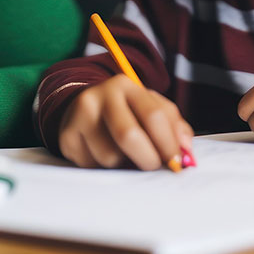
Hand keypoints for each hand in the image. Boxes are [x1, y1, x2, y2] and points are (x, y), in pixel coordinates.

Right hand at [57, 74, 192, 169]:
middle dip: (147, 158)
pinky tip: (102, 153)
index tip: (176, 162)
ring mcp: (80, 115)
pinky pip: (92, 165)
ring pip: (109, 156)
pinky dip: (103, 168)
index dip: (168, 143)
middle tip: (153, 165)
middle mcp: (100, 95)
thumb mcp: (151, 108)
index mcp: (127, 85)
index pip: (153, 115)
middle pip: (128, 135)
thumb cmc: (127, 111)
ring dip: (122, 164)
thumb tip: (186, 152)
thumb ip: (174, 127)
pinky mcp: (67, 135)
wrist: (83, 106)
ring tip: (122, 153)